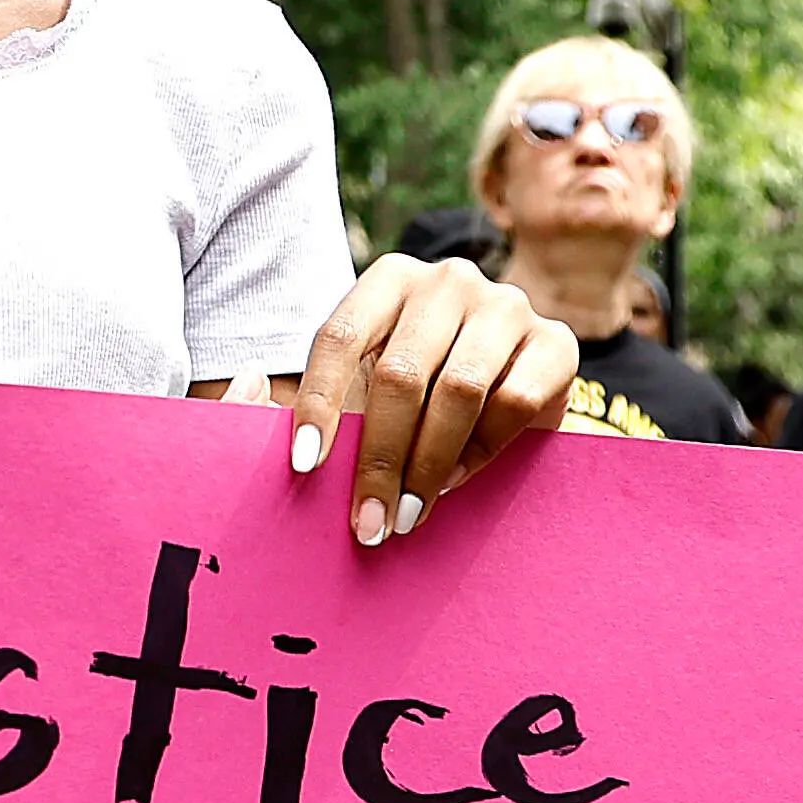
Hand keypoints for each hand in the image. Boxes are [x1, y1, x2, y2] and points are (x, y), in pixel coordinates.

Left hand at [285, 256, 577, 545]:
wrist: (516, 389)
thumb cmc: (417, 393)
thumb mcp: (360, 387)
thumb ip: (302, 397)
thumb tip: (245, 383)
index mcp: (388, 279)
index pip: (339, 336)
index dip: (317, 403)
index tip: (303, 467)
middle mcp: (448, 280)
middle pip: (401, 373)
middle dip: (379, 459)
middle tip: (367, 523)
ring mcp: (507, 305)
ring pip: (461, 390)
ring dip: (429, 465)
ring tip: (408, 515)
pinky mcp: (558, 341)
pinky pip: (516, 402)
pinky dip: (482, 451)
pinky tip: (456, 481)